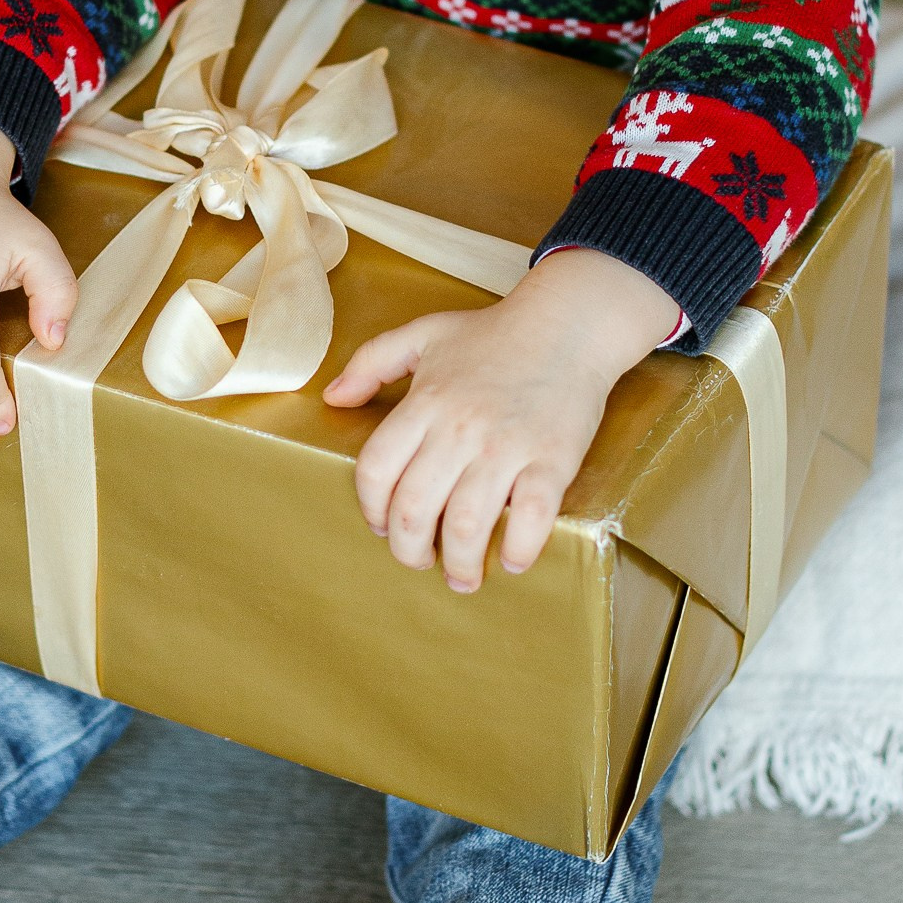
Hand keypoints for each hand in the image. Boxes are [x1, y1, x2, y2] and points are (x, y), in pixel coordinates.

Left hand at [323, 248, 680, 593]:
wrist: (569, 324)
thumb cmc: (494, 333)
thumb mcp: (423, 334)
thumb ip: (371, 362)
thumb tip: (333, 398)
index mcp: (425, 403)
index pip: (376, 470)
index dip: (372, 509)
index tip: (382, 525)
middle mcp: (459, 428)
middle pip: (415, 508)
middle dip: (409, 550)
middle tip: (419, 561)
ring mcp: (506, 446)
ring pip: (467, 524)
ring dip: (460, 564)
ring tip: (462, 578)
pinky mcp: (552, 458)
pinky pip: (531, 517)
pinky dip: (518, 549)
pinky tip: (511, 560)